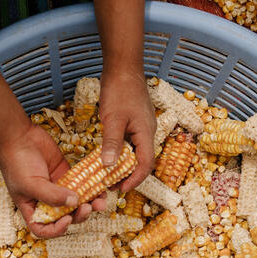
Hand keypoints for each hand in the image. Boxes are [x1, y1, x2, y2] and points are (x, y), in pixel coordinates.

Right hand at [0, 123, 99, 237]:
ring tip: (100, 201)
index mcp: (32, 208)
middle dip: (79, 215)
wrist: (18, 136)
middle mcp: (45, 201)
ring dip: (90, 204)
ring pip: (76, 202)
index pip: (44, 229)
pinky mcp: (67, 175)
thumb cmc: (17, 162)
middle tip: (87, 207)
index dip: (57, 230)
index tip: (67, 219)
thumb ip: (51, 196)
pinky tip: (101, 187)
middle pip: (65, 217)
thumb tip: (74, 203)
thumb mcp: (30, 183)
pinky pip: (82, 185)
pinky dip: (92, 188)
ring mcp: (57, 188)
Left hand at [97, 69, 154, 190]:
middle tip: (110, 185)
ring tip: (108, 174)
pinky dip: (121, 152)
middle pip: (142, 161)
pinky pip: (131, 143)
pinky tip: (109, 155)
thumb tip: (109, 167)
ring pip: (136, 152)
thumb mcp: (113, 118)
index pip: (145, 165)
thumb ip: (112, 143)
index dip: (134, 180)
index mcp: (146, 133)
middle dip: (128, 176)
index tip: (120, 190)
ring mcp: (142, 126)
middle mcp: (148, 132)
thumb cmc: (120, 90)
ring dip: (124, 165)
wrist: (123, 67)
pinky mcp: (135, 121)